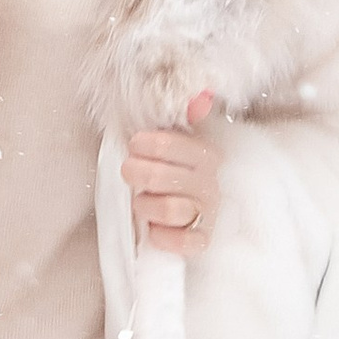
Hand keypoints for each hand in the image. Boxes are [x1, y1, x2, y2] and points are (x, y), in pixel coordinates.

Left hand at [123, 92, 220, 256]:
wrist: (184, 210)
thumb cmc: (172, 168)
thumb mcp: (174, 137)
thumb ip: (184, 113)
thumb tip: (200, 96)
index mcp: (204, 152)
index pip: (168, 144)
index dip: (142, 144)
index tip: (133, 145)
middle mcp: (210, 181)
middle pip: (159, 176)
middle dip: (136, 174)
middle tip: (129, 172)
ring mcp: (208, 212)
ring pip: (169, 209)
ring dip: (145, 206)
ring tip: (140, 202)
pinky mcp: (203, 239)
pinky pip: (184, 242)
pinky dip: (164, 237)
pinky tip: (155, 230)